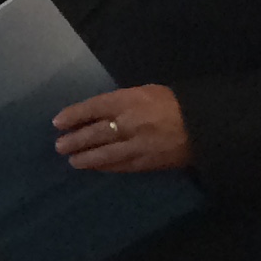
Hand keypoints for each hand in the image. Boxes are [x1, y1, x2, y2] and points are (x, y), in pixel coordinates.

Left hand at [55, 84, 191, 172]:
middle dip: (75, 140)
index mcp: (127, 100)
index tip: (57, 123)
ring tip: (72, 161)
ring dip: (86, 158)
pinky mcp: (147, 162)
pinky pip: (121, 165)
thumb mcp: (144, 92)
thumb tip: (98, 113)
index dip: (73, 116)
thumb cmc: (173, 103)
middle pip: (95, 133)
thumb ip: (121, 102)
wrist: (204, 125)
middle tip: (59, 146)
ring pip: (104, 153)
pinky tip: (95, 167)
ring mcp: (137, 144)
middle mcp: (128, 122)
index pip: (93, 108)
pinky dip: (105, 167)